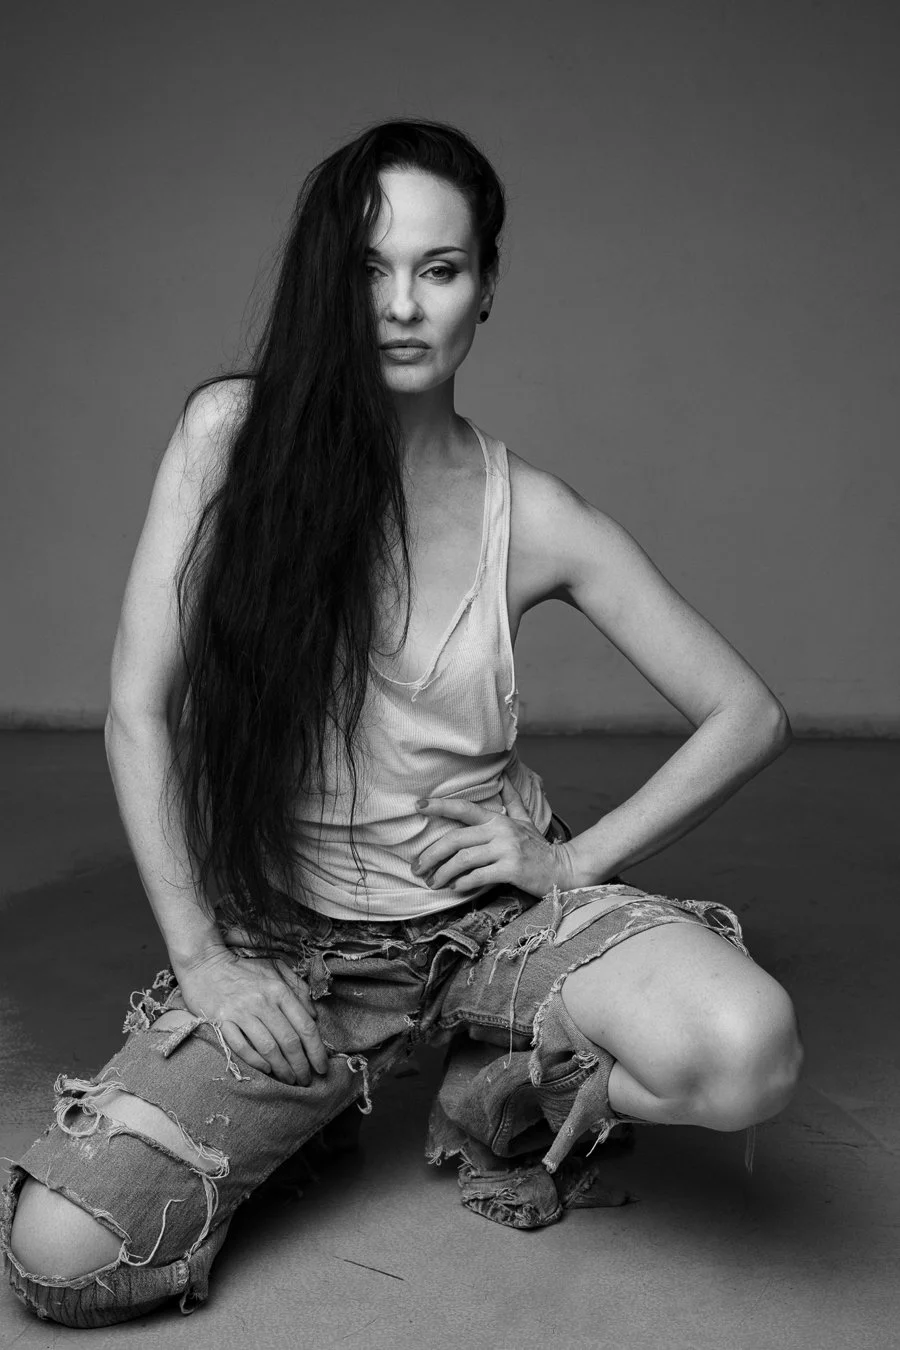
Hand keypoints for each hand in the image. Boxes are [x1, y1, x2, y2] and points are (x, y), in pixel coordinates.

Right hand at [174, 946, 329, 1085]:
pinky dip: (257, 1062)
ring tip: (290, 1080)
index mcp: (279, 990)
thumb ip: (298, 989)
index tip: (322, 1067)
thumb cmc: (243, 970)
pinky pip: (242, 1048)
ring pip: (268, 1048)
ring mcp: (241, 1012)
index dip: (317, 1050)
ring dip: (282, 1069)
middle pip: (289, 1041)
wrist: (205, 965)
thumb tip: (313, 1016)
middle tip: (307, 1080)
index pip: (305, 1025)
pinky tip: (266, 1070)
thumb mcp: (275, 970)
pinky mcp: (221, 1021)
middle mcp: (262, 1001)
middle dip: (302, 1065)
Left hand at [412, 775, 578, 896]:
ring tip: (433, 882)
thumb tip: (504, 778)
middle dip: (431, 855)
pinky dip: (463, 883)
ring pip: (463, 860)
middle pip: (455, 839)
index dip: (439, 806)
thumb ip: (512, 801)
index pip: (464, 808)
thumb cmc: (538, 848)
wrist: (563, 869)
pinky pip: (478, 876)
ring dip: (443, 873)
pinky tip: (455, 888)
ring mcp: (506, 850)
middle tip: (417, 868)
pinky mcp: (511, 869)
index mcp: (498, 819)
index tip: (418, 806)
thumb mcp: (525, 821)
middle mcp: (500, 831)